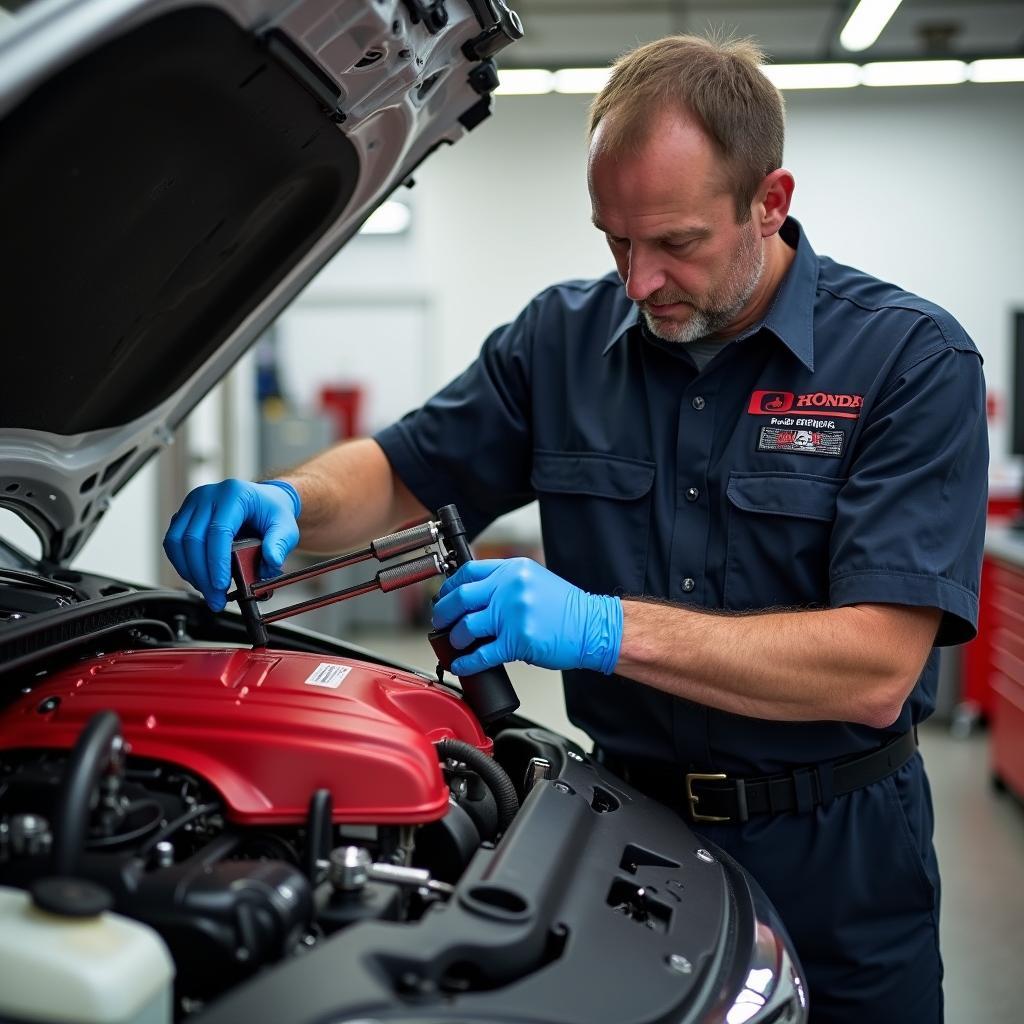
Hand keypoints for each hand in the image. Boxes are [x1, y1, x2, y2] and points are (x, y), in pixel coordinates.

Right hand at [162, 479, 300, 610]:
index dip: (217, 561)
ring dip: (190, 572)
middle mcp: (208, 496)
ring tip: (208, 592)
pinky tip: (199, 578)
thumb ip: (280, 544)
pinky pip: (173, 543)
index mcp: (233, 494)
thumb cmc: (273, 512)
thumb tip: (271, 562)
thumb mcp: (286, 526)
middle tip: (216, 599)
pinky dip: (183, 565)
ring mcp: (193, 504)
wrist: (264, 500)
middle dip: (203, 575)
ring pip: (177, 542)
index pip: (218, 530)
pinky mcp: (184, 516)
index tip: (221, 585)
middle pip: (193, 539)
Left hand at [431, 557, 621, 676]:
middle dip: (443, 613)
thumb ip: (506, 583)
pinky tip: (462, 664)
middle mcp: (510, 588)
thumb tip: (475, 596)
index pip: (467, 572)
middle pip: (460, 598)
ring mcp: (513, 614)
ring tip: (457, 644)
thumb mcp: (535, 581)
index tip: (443, 597)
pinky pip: (482, 654)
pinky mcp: (518, 641)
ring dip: (455, 640)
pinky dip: (467, 662)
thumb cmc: (567, 609)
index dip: (449, 587)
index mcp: (513, 570)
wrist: (593, 627)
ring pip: (466, 627)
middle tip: (440, 622)